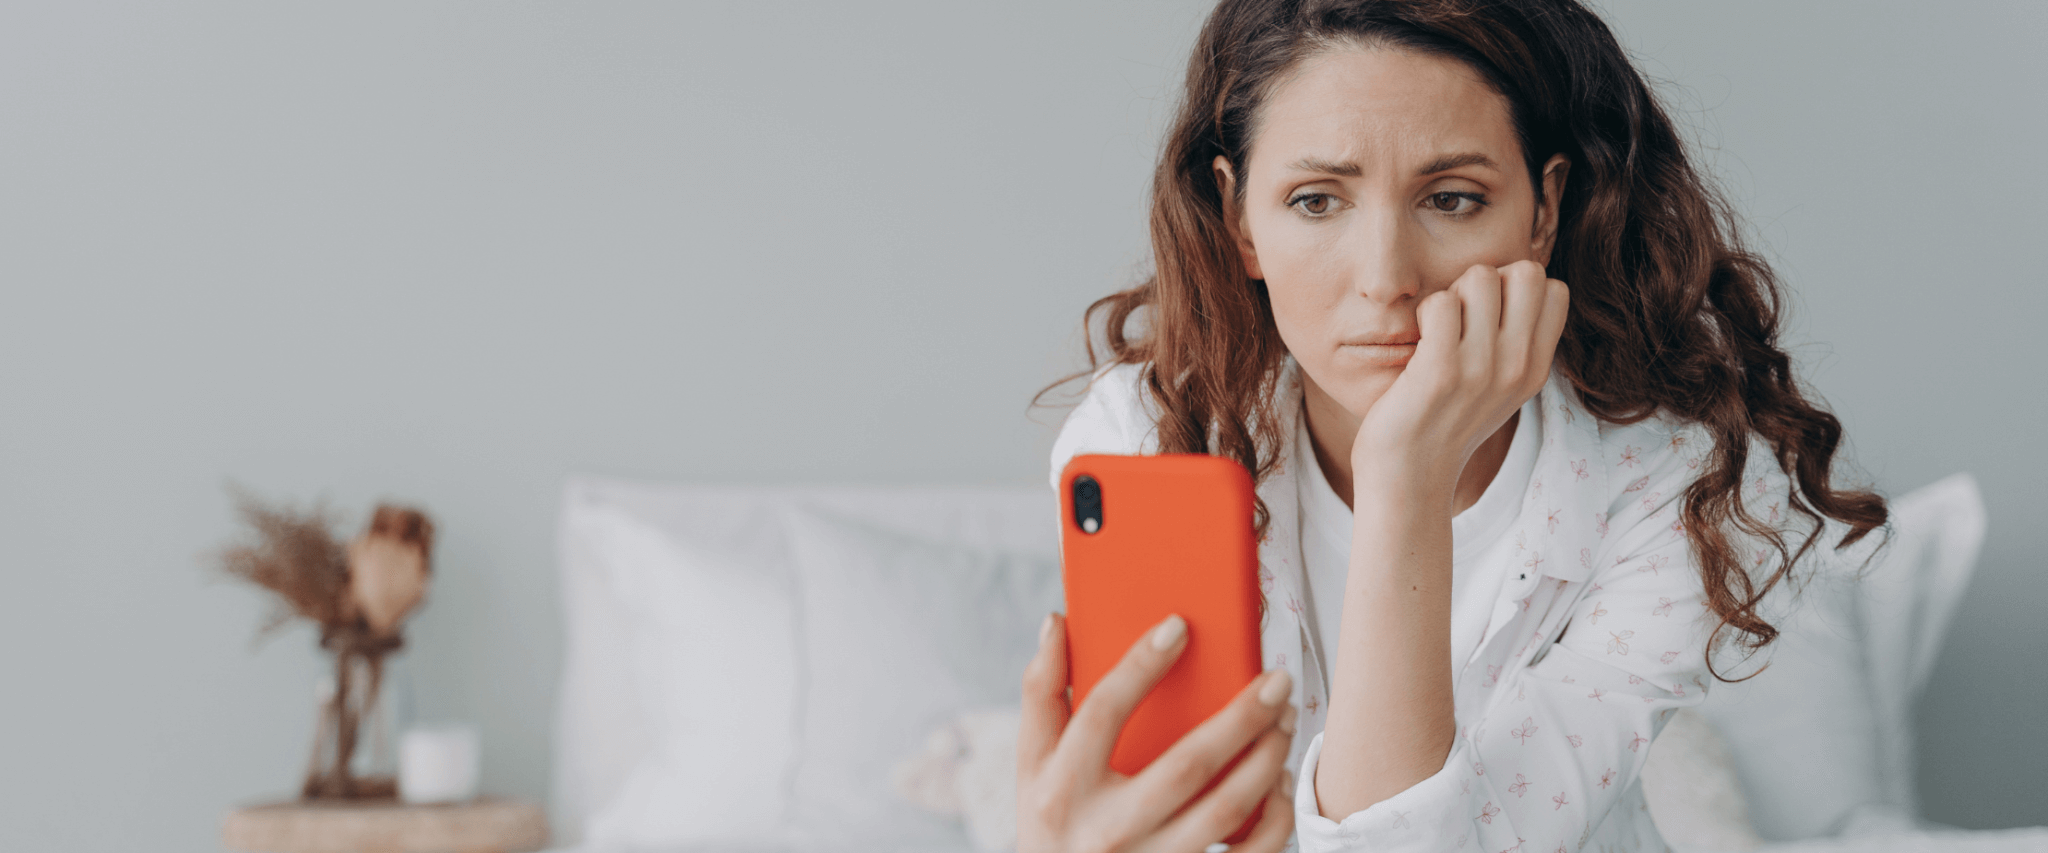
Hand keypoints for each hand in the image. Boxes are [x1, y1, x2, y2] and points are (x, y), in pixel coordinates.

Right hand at [1017, 613, 1296, 852]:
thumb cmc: (1052, 822)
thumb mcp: (1033, 765)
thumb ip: (1042, 694)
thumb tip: (1056, 623)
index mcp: (1061, 788)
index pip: (1102, 714)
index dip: (1140, 665)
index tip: (1179, 627)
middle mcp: (1105, 829)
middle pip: (1186, 765)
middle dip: (1241, 717)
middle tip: (1276, 680)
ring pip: (1225, 809)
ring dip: (1266, 759)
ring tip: (1285, 721)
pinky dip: (1274, 817)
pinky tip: (1280, 781)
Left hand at [1352, 260, 1569, 494]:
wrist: (1410, 476)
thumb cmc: (1443, 422)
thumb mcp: (1498, 388)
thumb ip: (1515, 341)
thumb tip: (1513, 278)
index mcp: (1534, 369)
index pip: (1554, 290)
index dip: (1515, 287)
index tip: (1488, 315)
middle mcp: (1516, 367)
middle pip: (1526, 273)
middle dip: (1488, 280)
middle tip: (1462, 314)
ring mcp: (1481, 370)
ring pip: (1480, 278)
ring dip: (1452, 294)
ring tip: (1438, 329)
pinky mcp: (1441, 371)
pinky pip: (1442, 303)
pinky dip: (1426, 312)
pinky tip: (1420, 339)